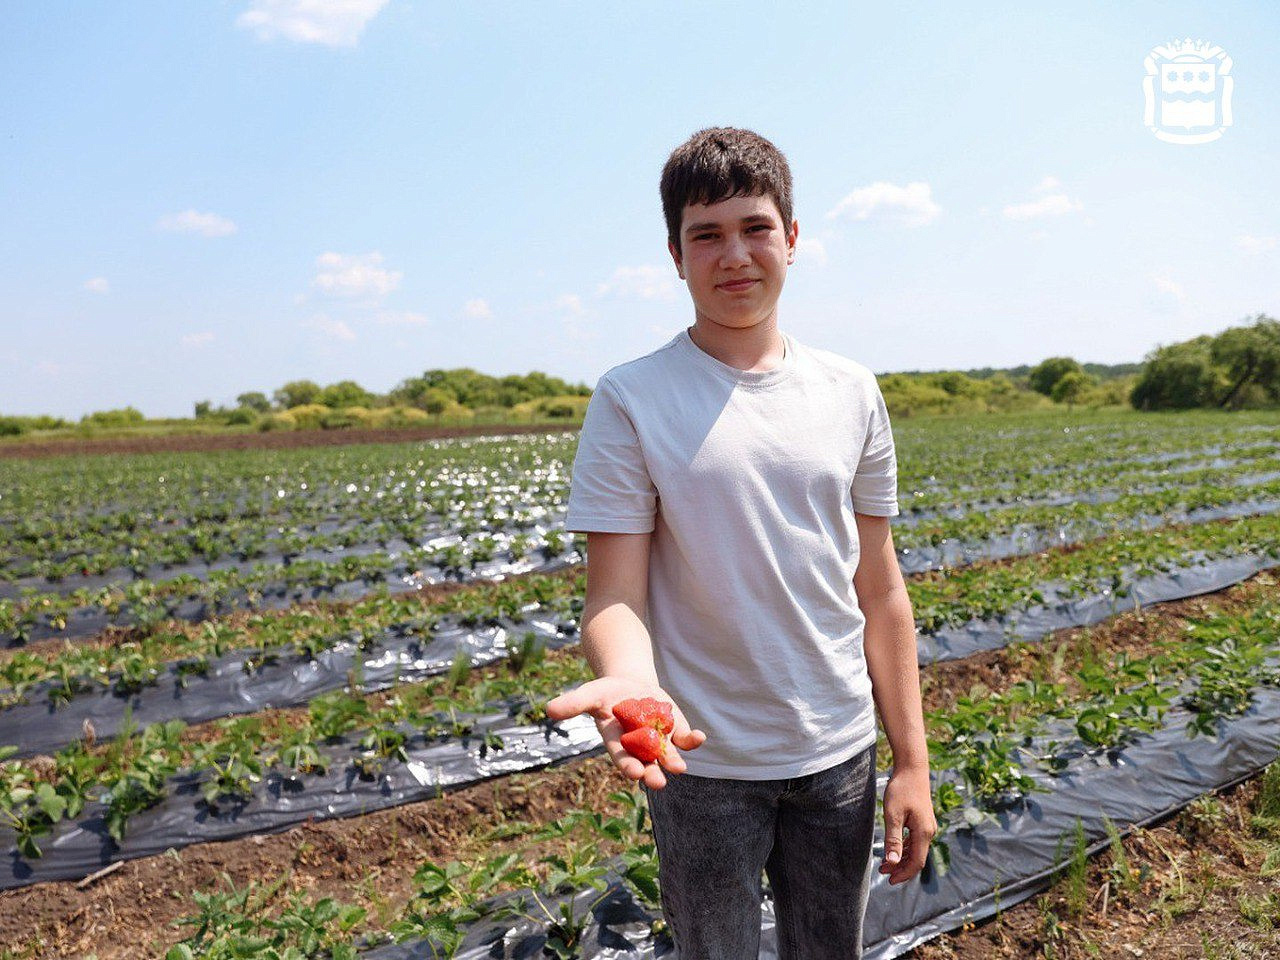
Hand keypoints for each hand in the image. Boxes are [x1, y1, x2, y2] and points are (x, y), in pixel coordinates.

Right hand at [545, 676, 705, 789]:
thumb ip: (573, 703)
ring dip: (673, 761)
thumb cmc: (606, 692)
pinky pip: (685, 739)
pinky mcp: (675, 731)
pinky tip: (700, 738)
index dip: (628, 766)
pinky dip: (692, 740)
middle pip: (646, 764)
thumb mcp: (590, 694)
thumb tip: (548, 709)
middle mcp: (639, 747)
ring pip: (667, 756)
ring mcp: (658, 741)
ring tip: (678, 767)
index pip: (622, 758)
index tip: (634, 773)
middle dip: (651, 773)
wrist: (630, 685)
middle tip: (658, 782)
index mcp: (617, 743)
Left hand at [879, 765, 936, 884]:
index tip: (889, 880)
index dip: (904, 874)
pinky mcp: (923, 821)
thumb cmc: (901, 790)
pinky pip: (916, 841)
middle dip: (901, 868)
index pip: (917, 862)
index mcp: (924, 832)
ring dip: (902, 858)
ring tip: (885, 863)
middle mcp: (929, 831)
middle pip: (917, 858)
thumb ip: (893, 840)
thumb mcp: (893, 815)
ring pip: (916, 850)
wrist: (912, 769)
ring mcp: (927, 826)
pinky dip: (905, 848)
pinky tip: (894, 849)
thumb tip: (892, 863)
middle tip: (883, 872)